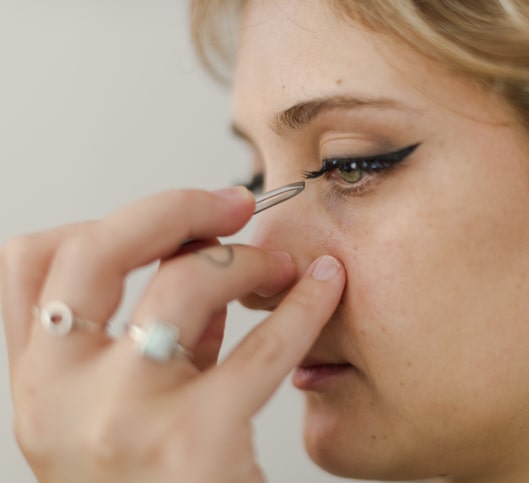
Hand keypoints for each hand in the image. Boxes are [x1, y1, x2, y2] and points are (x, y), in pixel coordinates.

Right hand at [0, 187, 345, 482]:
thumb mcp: (133, 412)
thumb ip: (158, 343)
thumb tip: (201, 267)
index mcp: (39, 385)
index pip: (29, 264)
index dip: (103, 220)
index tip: (168, 217)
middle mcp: (60, 398)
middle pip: (94, 251)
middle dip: (171, 207)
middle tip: (230, 202)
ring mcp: (120, 419)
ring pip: (181, 284)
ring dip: (245, 260)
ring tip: (282, 266)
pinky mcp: (193, 442)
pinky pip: (261, 346)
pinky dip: (304, 304)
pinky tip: (327, 285)